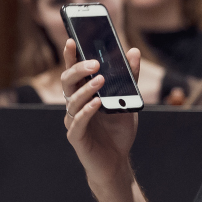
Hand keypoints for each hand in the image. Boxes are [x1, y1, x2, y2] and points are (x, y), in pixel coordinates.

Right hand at [60, 38, 139, 190]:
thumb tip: (133, 52)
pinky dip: (87, 111)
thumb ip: (130, 77)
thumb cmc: (118, 131)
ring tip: (101, 80)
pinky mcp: (76, 137)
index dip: (71, 56)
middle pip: (68, 82)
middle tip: (94, 63)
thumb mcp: (127, 100)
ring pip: (72, 101)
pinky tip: (97, 104)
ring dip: (86, 90)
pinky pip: (78, 122)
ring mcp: (73, 121)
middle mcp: (75, 106)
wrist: (116, 162)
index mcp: (83, 94)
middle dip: (78, 70)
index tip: (73, 40)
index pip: (74, 71)